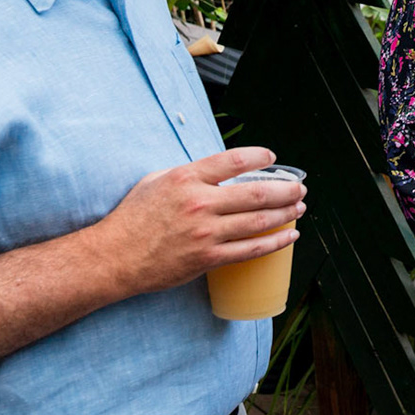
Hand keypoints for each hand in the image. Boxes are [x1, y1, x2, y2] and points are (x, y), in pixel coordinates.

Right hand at [92, 146, 304, 296]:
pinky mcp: (208, 258)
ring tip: (300, 208)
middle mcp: (199, 203)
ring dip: (286, 213)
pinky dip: (275, 242)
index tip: (272, 156)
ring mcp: (205, 233)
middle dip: (285, 190)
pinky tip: (290, 236)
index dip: (258, 156)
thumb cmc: (133, 217)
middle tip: (299, 188)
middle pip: (255, 193)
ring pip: (258, 221)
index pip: (232, 160)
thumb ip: (189, 174)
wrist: (115, 256)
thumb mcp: (156, 181)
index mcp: (186, 178)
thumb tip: (219, 169)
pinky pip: (250, 250)